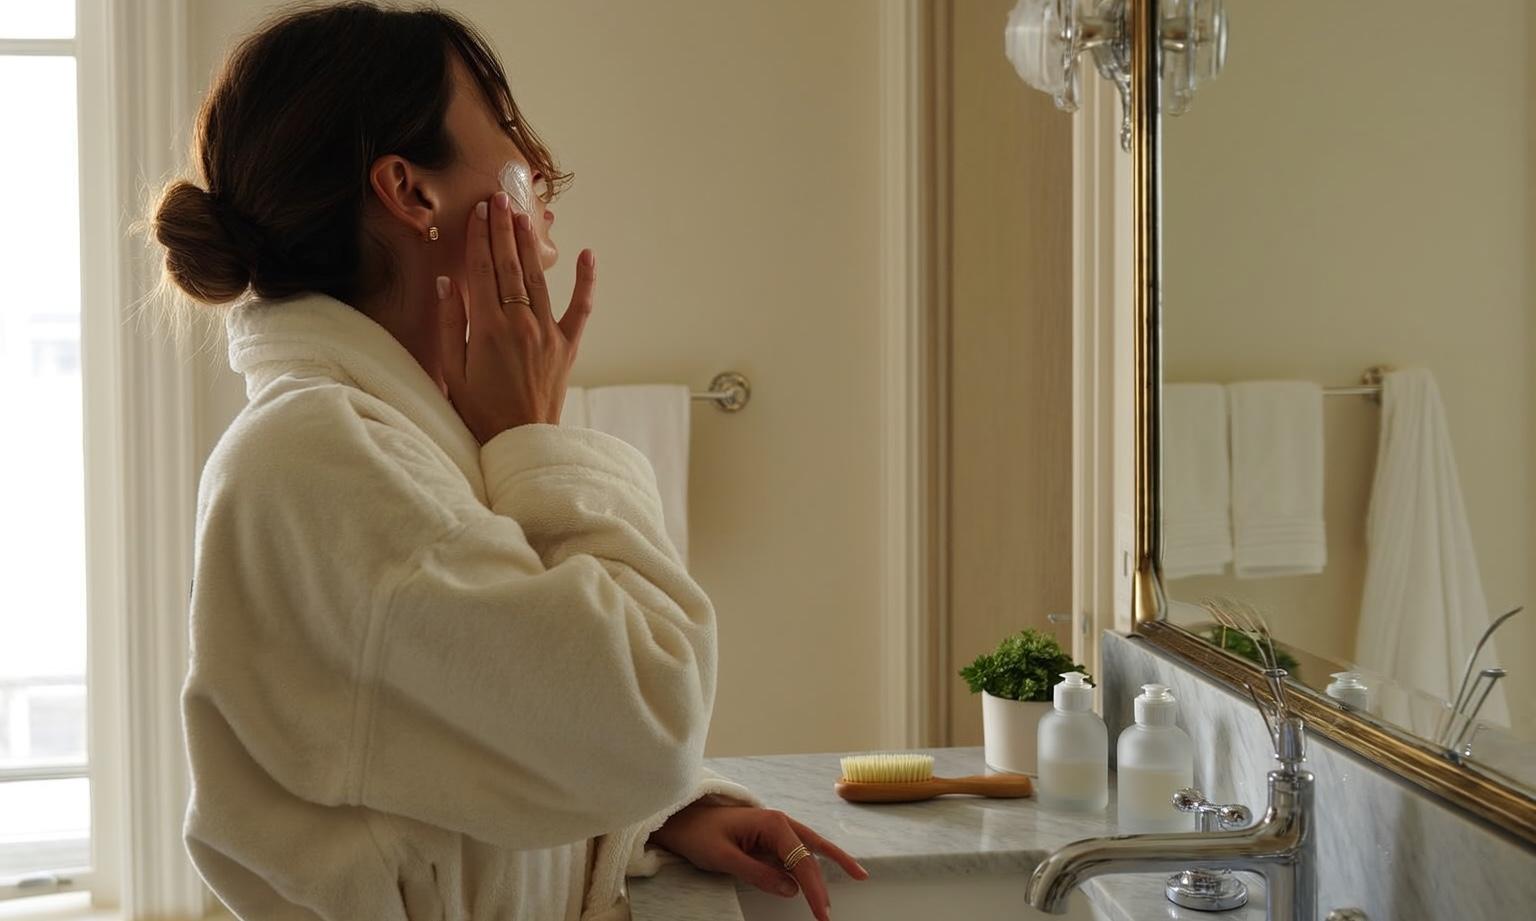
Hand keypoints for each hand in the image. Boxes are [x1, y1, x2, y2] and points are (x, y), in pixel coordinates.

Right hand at [436, 191, 595, 443]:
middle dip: (503, 229)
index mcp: (488, 328)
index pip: (482, 270)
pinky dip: (585, 281)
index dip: (480, 238)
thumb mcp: (452, 368)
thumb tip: (449, 281)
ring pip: (538, 278)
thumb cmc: (480, 409)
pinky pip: (581, 308)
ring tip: (522, 216)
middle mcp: (521, 323)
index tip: (479, 212)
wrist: (520, 440)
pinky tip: (588, 255)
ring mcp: (548, 333)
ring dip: (529, 244)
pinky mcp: (568, 345)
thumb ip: (450, 323)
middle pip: (510, 266)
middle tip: (500, 199)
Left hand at [647, 801, 868, 920]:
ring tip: (855, 877)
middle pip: (810, 855)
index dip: (814, 889)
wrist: (682, 820)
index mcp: (772, 823)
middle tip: (828, 914)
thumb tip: (791, 890)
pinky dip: (814, 859)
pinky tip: (826, 868)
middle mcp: (779, 823)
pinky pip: (797, 849)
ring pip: (810, 848)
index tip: (821, 913)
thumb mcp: (724, 858)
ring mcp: (776, 829)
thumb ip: (758, 873)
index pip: (801, 861)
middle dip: (823, 883)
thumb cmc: (699, 835)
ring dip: (829, 864)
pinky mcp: (770, 837)